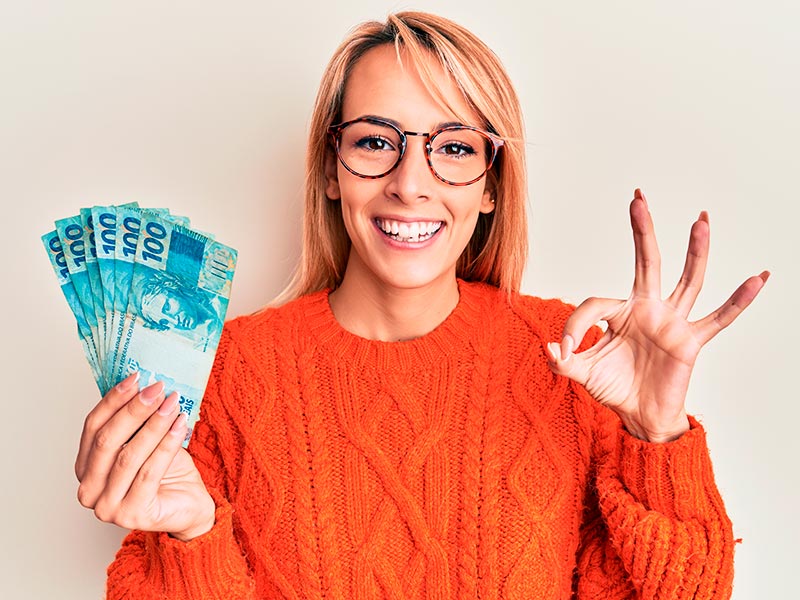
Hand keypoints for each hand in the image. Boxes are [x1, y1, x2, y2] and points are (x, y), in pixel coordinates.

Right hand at [75, 373, 214, 540]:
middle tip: (157, 389)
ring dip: (153, 424)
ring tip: (172, 403)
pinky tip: (180, 425)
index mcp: (85, 468)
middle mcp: (89, 490)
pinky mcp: (132, 515)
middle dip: (134, 410)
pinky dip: (166, 444)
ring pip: (128, 456)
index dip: (113, 400)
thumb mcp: (146, 441)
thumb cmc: (166, 473)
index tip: (136, 377)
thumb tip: (142, 383)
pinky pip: (149, 472)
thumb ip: (136, 421)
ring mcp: (107, 507)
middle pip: (107, 441)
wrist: (188, 506)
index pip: (93, 427)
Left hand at [546, 189, 767, 442]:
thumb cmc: (614, 389)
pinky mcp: (690, 342)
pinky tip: (758, 278)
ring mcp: (671, 323)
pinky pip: (719, 319)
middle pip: (647, 263)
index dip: (574, 326)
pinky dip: (739, 301)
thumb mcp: (581, 373)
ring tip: (701, 220)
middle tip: (638, 197)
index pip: (594, 303)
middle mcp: (647, 310)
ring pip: (687, 280)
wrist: (639, 416)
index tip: (564, 349)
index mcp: (619, 313)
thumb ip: (562, 362)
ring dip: (695, 251)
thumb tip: (550, 349)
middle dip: (642, 231)